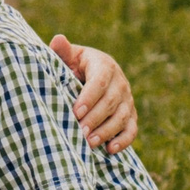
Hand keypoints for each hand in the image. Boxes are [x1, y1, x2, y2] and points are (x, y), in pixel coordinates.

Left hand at [51, 36, 136, 152]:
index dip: (88, 98)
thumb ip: (63, 52)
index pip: (99, 82)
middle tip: (79, 132)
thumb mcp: (68, 59)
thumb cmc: (73, 67)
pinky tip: (110, 150)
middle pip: (110, 102)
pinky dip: (124, 140)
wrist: (88, 76)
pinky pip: (131, 129)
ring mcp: (127, 100)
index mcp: (104, 65)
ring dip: (106, 131)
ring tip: (89, 143)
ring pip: (121, 117)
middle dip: (95, 118)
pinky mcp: (131, 115)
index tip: (75, 112)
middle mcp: (119, 82)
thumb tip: (58, 39)